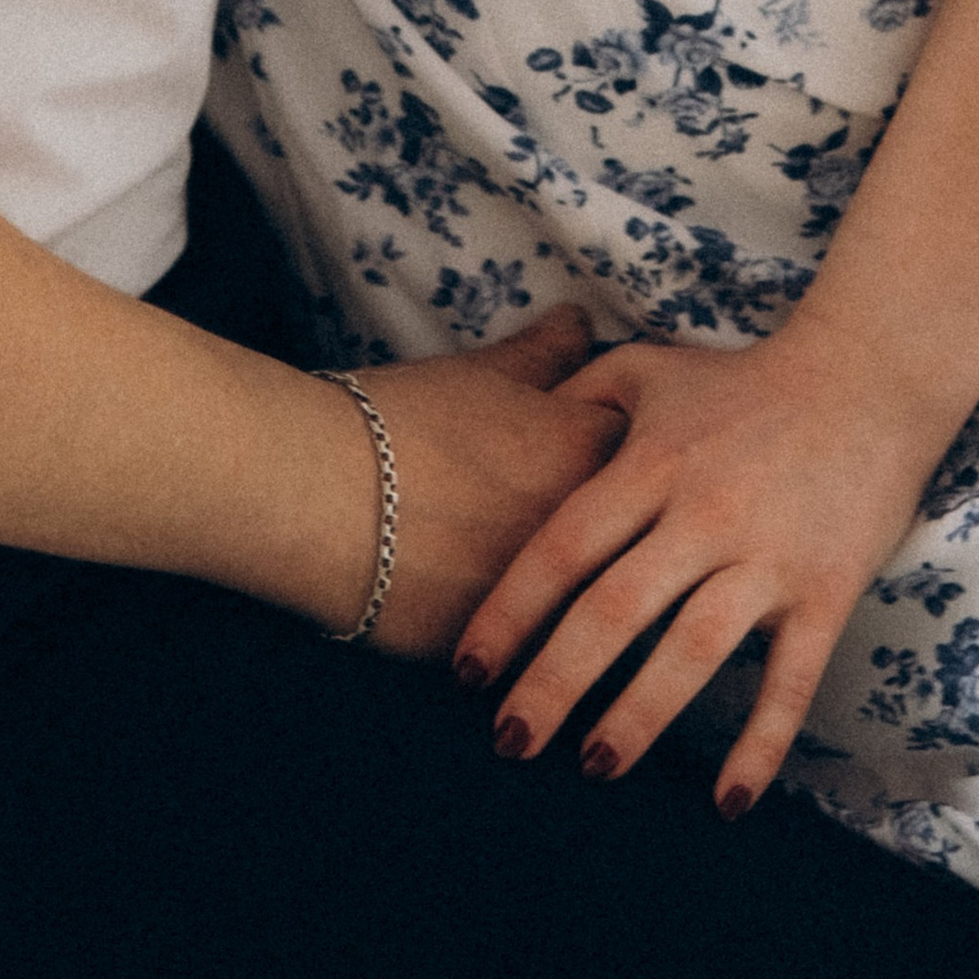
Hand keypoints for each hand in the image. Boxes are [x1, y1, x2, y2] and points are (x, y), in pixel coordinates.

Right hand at [349, 307, 626, 659]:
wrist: (322, 493)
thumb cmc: (403, 416)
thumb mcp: (483, 371)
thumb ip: (544, 351)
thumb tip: (578, 319)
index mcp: (592, 454)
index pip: (656, 464)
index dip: (645, 466)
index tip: (632, 473)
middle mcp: (590, 534)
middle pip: (639, 552)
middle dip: (632, 555)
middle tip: (608, 550)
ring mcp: (548, 600)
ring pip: (590, 618)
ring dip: (585, 615)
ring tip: (570, 613)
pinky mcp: (500, 655)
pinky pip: (532, 659)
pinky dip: (528, 652)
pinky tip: (512, 647)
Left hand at [451, 333, 943, 812]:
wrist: (868, 378)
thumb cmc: (745, 381)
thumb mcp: (652, 369)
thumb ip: (580, 392)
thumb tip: (516, 424)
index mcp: (652, 464)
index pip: (565, 546)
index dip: (511, 611)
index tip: (468, 672)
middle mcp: (703, 514)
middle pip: (614, 610)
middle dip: (555, 683)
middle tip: (511, 742)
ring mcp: (767, 557)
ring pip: (692, 651)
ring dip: (639, 717)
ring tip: (595, 766)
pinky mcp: (825, 592)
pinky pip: (790, 681)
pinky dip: (760, 744)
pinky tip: (727, 802)